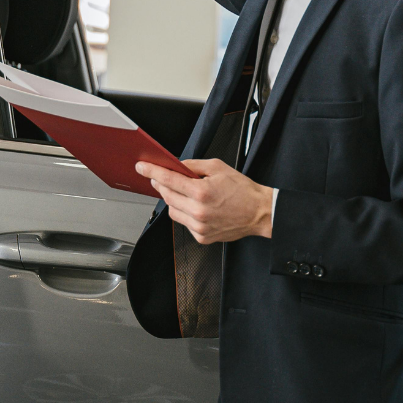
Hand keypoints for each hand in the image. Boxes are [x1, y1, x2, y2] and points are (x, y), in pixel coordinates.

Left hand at [135, 159, 273, 244]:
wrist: (260, 213)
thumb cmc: (243, 190)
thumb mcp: (218, 168)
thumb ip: (193, 166)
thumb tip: (175, 166)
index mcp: (201, 192)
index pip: (168, 180)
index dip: (152, 171)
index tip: (141, 167)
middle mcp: (198, 211)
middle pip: (167, 195)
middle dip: (161, 184)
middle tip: (159, 177)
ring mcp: (199, 226)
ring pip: (172, 211)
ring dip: (172, 200)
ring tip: (184, 193)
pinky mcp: (202, 237)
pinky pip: (183, 222)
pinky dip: (184, 213)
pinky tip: (195, 207)